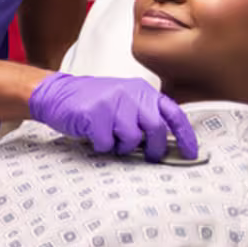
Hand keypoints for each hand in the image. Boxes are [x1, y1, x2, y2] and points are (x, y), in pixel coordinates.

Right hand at [28, 73, 197, 162]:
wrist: (56, 93)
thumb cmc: (91, 101)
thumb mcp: (123, 100)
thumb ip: (143, 114)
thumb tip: (164, 142)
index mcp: (142, 90)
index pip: (173, 113)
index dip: (185, 135)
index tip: (191, 152)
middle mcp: (130, 94)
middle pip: (156, 129)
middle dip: (154, 148)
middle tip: (149, 156)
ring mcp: (112, 103)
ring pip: (132, 139)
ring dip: (121, 146)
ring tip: (110, 138)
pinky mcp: (95, 115)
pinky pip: (108, 143)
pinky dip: (102, 146)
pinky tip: (94, 135)